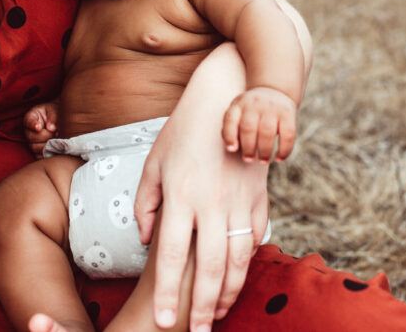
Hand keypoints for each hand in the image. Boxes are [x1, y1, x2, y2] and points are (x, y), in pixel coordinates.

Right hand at [23, 101, 58, 157]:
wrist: (62, 120)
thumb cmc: (56, 112)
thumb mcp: (55, 110)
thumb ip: (53, 116)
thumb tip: (51, 128)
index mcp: (32, 117)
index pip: (28, 121)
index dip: (32, 125)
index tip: (39, 127)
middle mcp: (29, 130)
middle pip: (31, 137)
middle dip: (45, 136)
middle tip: (56, 133)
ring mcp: (32, 142)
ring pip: (35, 148)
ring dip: (48, 145)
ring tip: (57, 140)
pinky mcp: (37, 151)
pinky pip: (39, 156)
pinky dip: (47, 154)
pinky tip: (56, 149)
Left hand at [134, 43, 269, 330]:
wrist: (229, 96)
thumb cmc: (184, 129)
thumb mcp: (154, 161)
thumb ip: (147, 203)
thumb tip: (147, 240)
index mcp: (180, 195)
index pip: (170, 256)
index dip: (166, 294)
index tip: (161, 323)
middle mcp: (211, 202)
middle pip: (208, 267)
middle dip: (202, 306)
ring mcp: (239, 200)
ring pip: (237, 259)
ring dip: (229, 292)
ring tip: (217, 315)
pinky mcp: (259, 196)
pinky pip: (256, 237)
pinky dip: (248, 263)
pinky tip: (238, 279)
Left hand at [222, 86, 297, 162]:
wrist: (275, 91)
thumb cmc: (252, 110)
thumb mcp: (239, 111)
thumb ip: (231, 127)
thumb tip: (232, 148)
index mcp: (239, 104)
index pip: (230, 120)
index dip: (229, 136)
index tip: (232, 150)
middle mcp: (255, 104)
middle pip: (249, 128)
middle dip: (248, 148)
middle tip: (249, 159)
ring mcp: (272, 107)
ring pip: (267, 132)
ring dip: (265, 151)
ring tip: (264, 161)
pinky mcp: (288, 113)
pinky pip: (287, 134)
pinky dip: (284, 149)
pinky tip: (279, 158)